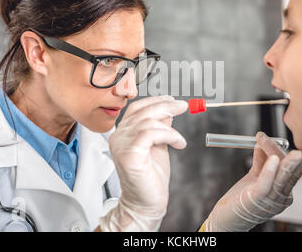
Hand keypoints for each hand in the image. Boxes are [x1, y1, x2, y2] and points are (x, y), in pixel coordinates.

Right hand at [98, 95, 187, 231]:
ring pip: (147, 121)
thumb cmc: (150, 177)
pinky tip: (178, 143)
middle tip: (183, 106)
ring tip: (180, 139)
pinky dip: (169, 135)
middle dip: (166, 106)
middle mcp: (119, 137)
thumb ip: (160, 127)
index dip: (155, 100)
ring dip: (170, 127)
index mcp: (123, 133)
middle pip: (143, 111)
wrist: (146, 202)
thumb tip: (168, 111)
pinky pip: (151, 134)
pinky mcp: (129, 154)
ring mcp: (121, 145)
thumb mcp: (158, 145)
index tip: (172, 100)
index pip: (136, 107)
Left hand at [202, 131, 301, 231]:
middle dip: (299, 162)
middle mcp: (280, 197)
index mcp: (283, 191)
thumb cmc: (241, 199)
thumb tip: (262, 142)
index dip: (293, 156)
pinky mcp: (256, 199)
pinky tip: (273, 160)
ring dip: (288, 165)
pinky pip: (266, 183)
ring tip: (296, 154)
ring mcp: (270, 200)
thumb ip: (261, 160)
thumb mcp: (254, 176)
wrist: (227, 217)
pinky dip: (270, 171)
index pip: (292, 170)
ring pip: (282, 178)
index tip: (297, 145)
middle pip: (290, 174)